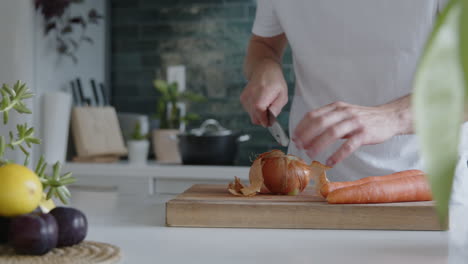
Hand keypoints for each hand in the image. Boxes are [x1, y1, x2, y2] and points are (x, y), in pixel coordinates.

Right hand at [240, 59, 287, 126]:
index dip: (267, 121)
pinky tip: (261, 99)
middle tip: (272, 108)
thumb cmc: (275, 81)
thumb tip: (270, 121)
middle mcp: (250, 99)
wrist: (263, 68)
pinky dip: (256, 109)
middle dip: (264, 118)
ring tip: (267, 101)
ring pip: (253, 116)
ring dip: (261, 113)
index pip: (261, 119)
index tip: (272, 120)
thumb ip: (276, 109)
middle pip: (256, 120)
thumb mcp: (282, 95)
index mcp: (260, 98)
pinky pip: (250, 111)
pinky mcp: (242, 99)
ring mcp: (244, 99)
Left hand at [293, 98, 411, 166]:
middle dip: (306, 135)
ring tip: (310, 154)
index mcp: (336, 107)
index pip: (313, 115)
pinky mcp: (365, 134)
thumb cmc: (363, 118)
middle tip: (299, 146)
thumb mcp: (343, 114)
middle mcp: (344, 112)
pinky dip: (337, 154)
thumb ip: (328, 120)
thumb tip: (306, 133)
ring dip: (318, 144)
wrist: (389, 117)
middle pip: (320, 123)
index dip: (301, 126)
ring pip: (332, 133)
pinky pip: (349, 145)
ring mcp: (355, 122)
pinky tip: (330, 162)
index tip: (294, 137)